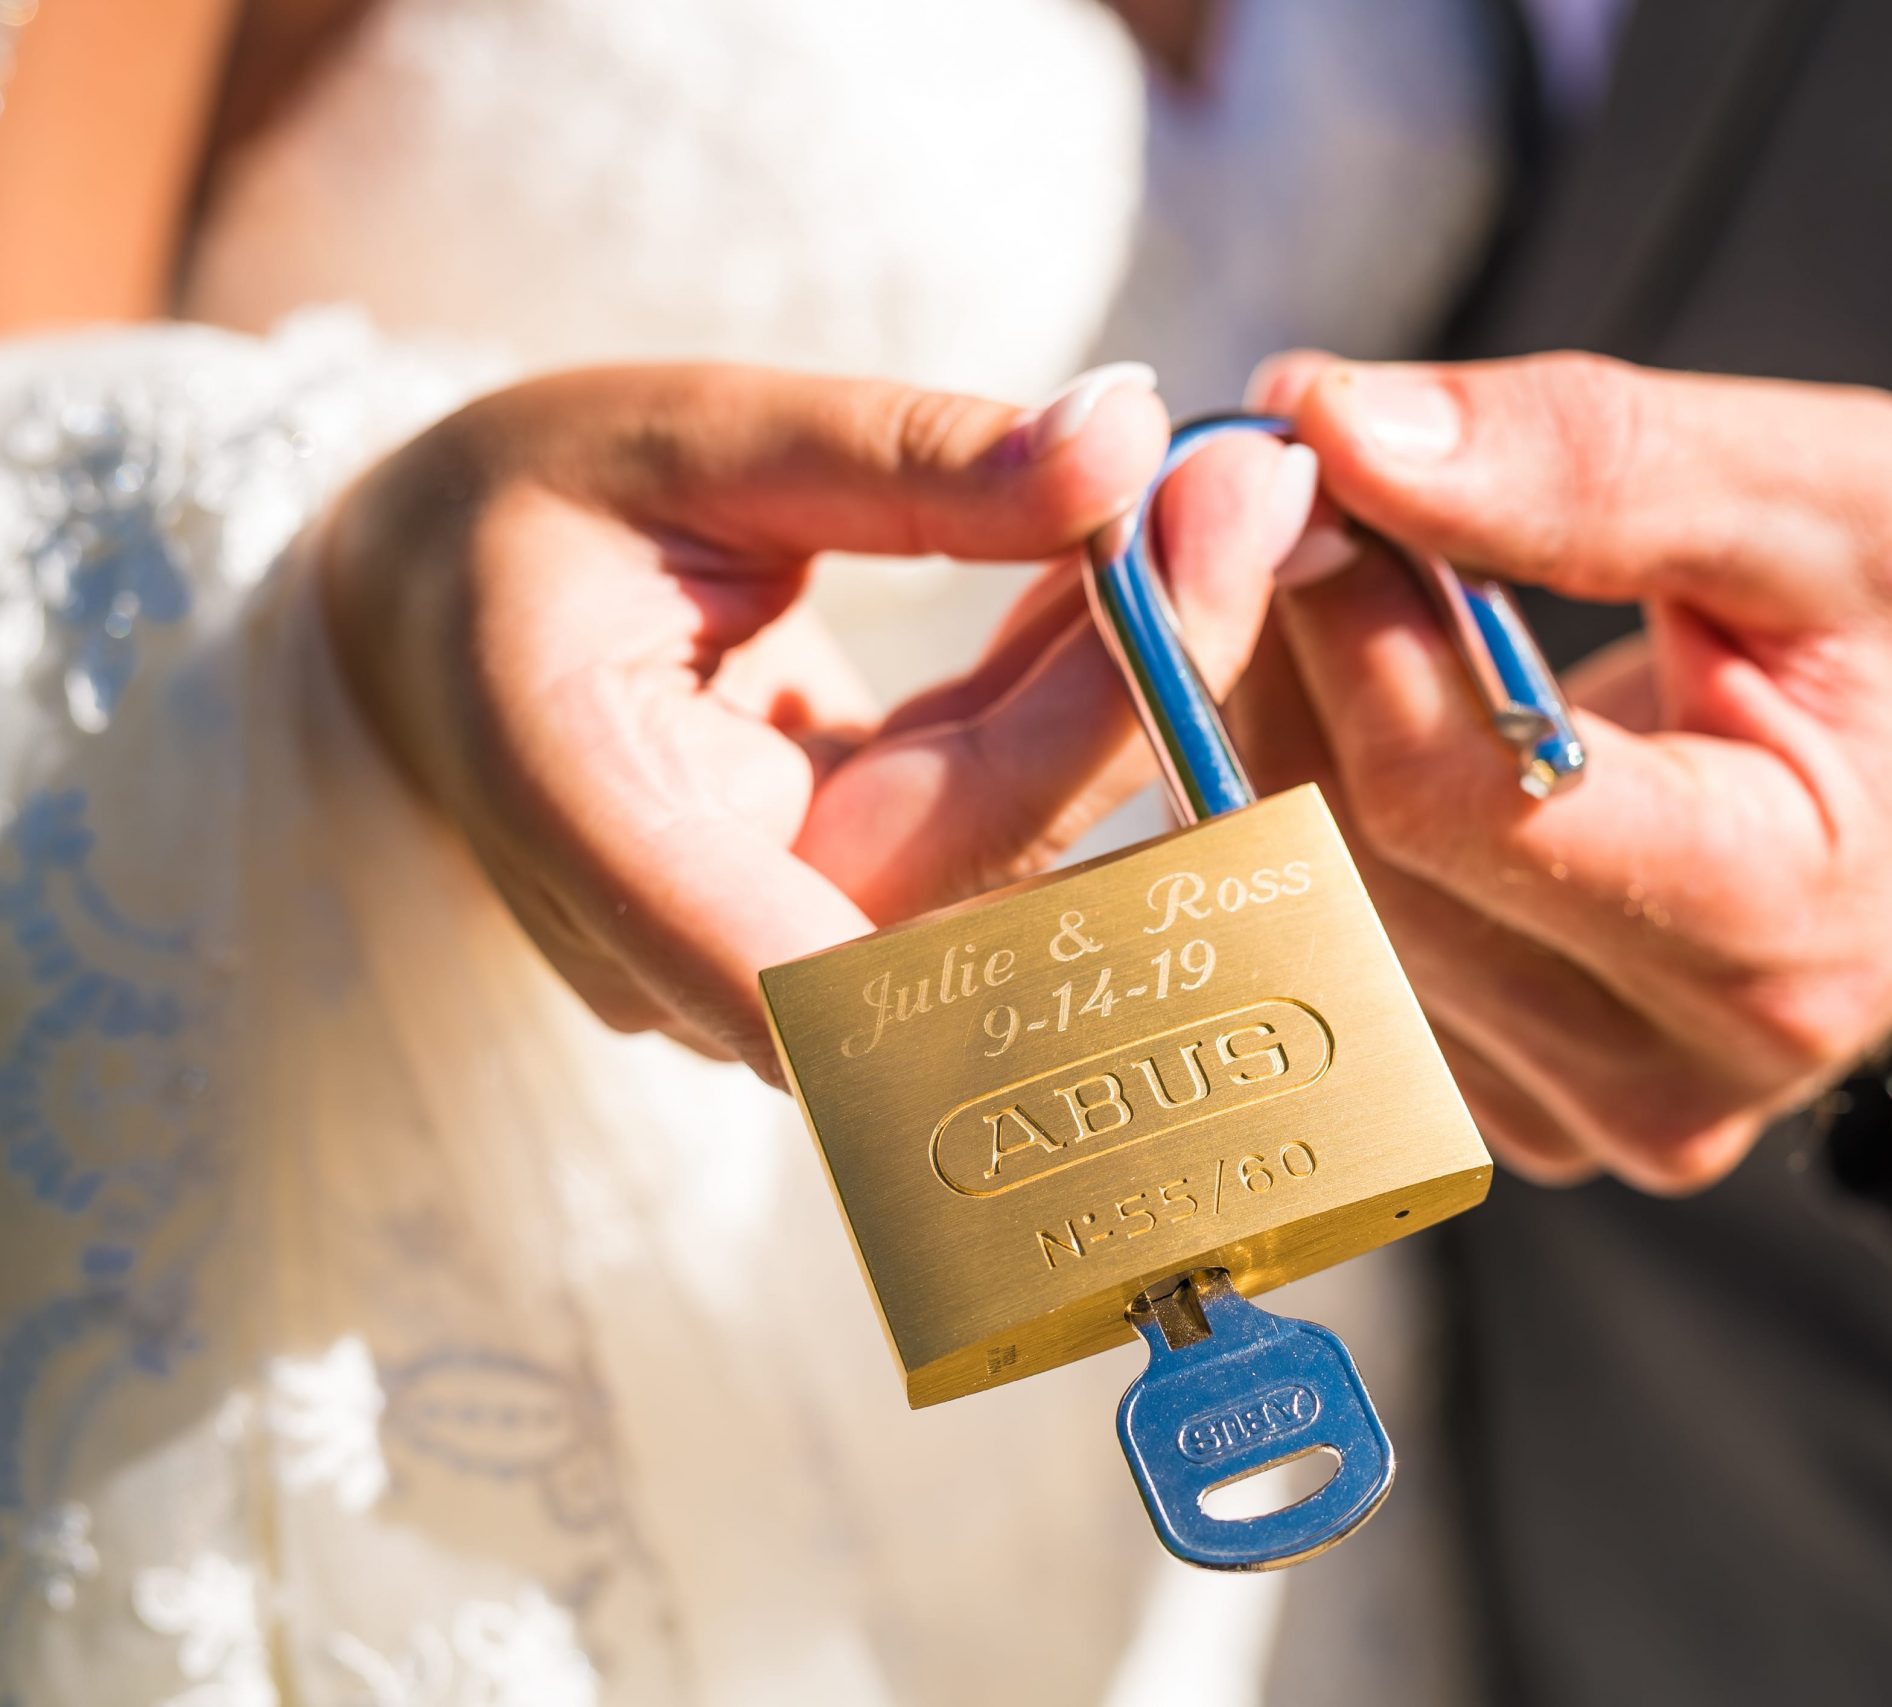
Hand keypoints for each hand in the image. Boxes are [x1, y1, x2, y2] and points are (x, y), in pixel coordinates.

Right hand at [322, 363, 1311, 1077]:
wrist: (438, 611)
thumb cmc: (520, 513)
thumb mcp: (683, 438)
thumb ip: (896, 459)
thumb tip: (1122, 439)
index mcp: (585, 821)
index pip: (826, 947)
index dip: (1032, 822)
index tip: (1189, 645)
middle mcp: (682, 945)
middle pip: (977, 873)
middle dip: (1142, 686)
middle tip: (1247, 490)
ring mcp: (767, 962)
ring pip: (1020, 856)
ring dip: (1137, 683)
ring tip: (1219, 500)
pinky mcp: (841, 928)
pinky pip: (1004, 823)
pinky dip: (1085, 694)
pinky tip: (1150, 563)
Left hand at [1231, 353, 1891, 1191]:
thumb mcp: (1837, 491)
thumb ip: (1595, 459)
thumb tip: (1344, 429)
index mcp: (1782, 937)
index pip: (1463, 804)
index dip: (1348, 625)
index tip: (1304, 465)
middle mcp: (1669, 1076)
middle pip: (1354, 867)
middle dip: (1276, 658)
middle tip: (1261, 488)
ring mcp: (1582, 1112)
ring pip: (1310, 912)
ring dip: (1271, 720)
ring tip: (1330, 570)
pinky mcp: (1515, 1105)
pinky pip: (1332, 948)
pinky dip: (1301, 798)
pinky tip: (1353, 692)